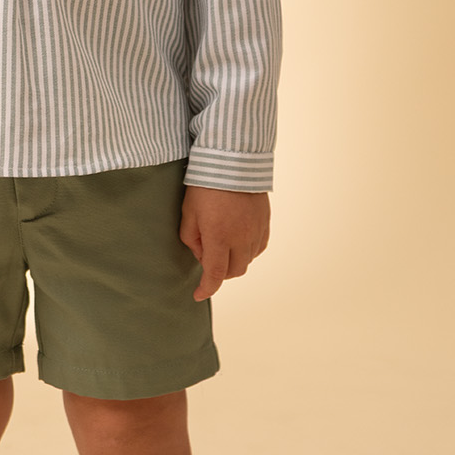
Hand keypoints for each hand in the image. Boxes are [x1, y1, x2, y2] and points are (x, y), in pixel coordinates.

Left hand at [179, 185, 269, 300]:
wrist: (234, 160)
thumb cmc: (205, 185)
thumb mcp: (189, 212)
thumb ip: (192, 239)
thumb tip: (201, 255)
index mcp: (218, 237)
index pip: (215, 275)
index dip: (206, 289)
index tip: (198, 294)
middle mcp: (241, 238)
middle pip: (234, 271)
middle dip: (220, 273)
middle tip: (208, 260)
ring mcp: (256, 231)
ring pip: (247, 261)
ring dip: (234, 261)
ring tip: (222, 246)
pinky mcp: (265, 222)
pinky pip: (259, 247)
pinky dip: (248, 251)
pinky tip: (238, 241)